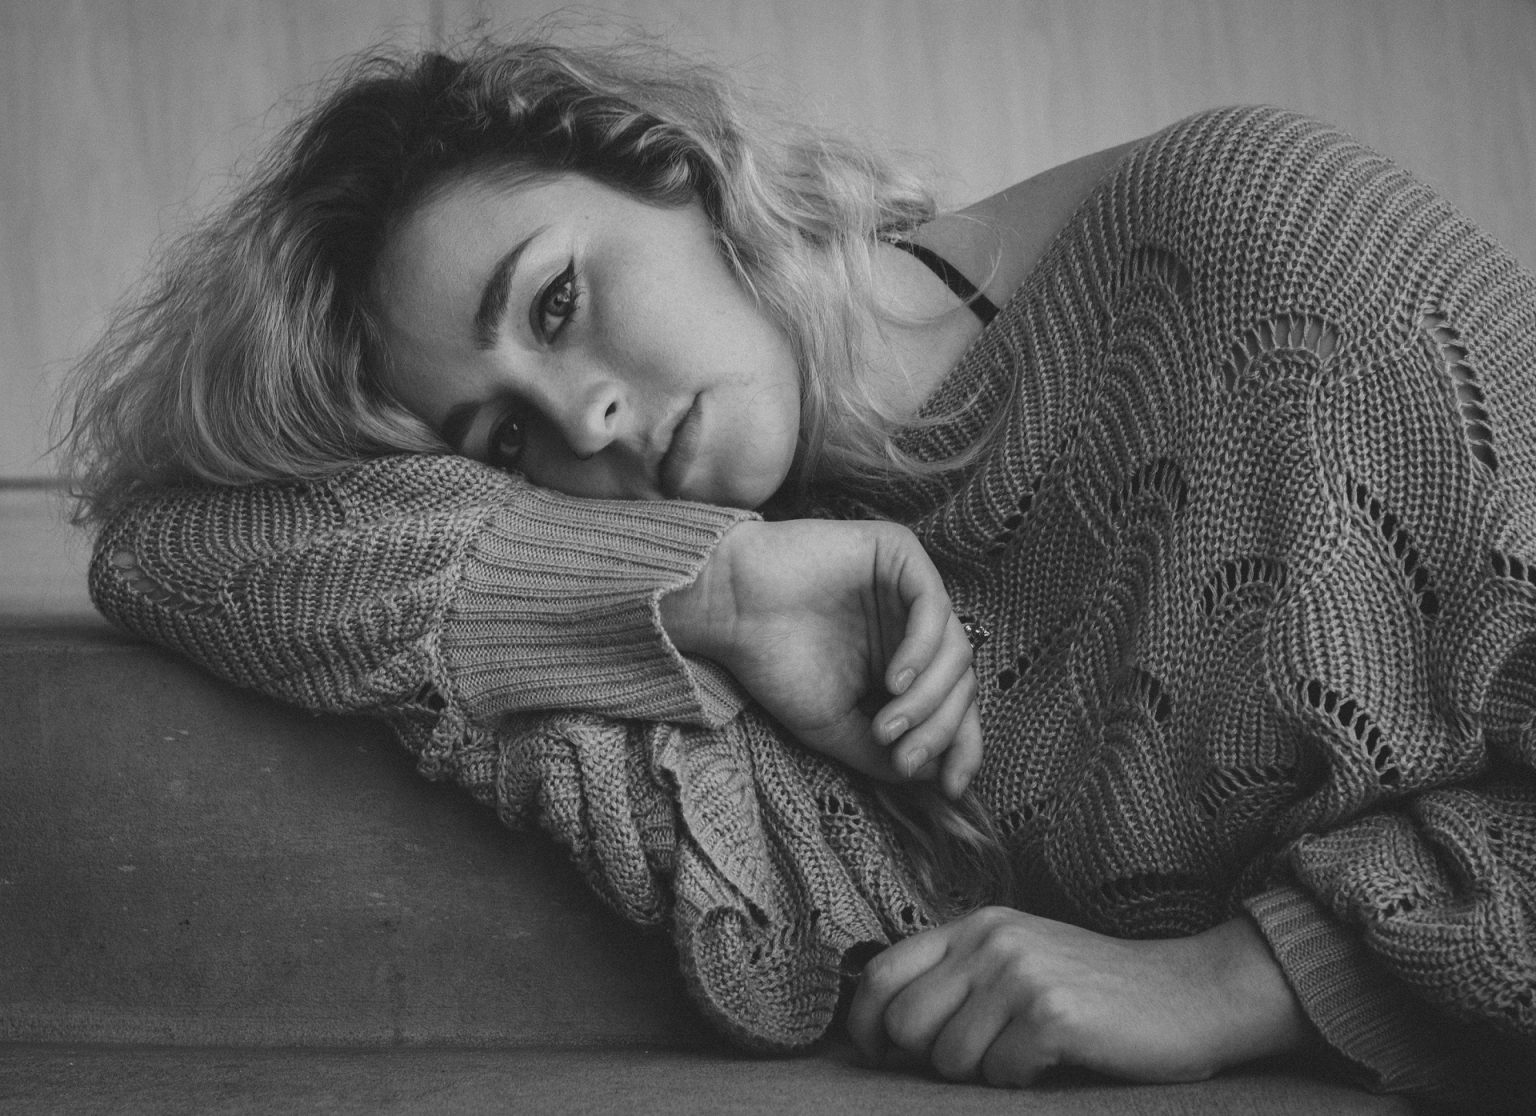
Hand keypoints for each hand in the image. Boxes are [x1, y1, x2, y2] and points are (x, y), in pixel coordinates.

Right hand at [659, 518, 980, 796]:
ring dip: (929, 698)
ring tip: (888, 725)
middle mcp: (913, 624)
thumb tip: (938, 774)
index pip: (953, 703)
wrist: (729, 608)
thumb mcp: (833, 725)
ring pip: (956, 649)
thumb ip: (883, 752)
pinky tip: (893, 680)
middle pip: (961, 681)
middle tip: (903, 757)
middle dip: (940, 728)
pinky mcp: (899, 552)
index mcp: (901, 660)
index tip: (951, 788)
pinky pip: (934, 607)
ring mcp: (908, 587)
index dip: (961, 745)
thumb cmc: (774, 663)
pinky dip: (923, 651)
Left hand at [846, 908, 1310, 1085]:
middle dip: (927, 1059)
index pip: (882, 972)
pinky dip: (1021, 1081)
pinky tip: (1054, 1060)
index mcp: (975, 925)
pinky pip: (999, 1074)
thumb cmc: (1098, 989)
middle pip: (905, 1023)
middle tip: (976, 1060)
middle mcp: (991, 940)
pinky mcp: (1051, 1012)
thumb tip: (884, 1027)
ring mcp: (1020, 972)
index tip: (876, 1054)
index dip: (865, 1023)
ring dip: (982, 1072)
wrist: (1190, 993)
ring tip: (1025, 1054)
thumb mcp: (1019, 958)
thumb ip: (958, 976)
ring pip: (949, 1058)